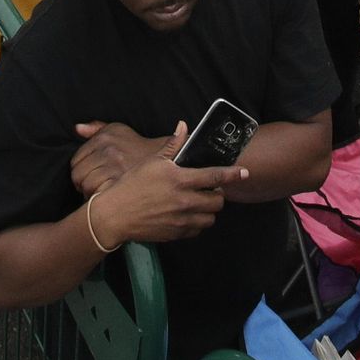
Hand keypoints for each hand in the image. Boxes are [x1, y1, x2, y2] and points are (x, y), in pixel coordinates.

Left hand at [70, 121, 159, 196]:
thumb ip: (97, 129)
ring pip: (87, 187)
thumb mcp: (119, 131)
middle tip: (94, 186)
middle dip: (83, 183)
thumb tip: (78, 128)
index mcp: (105, 137)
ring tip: (102, 192)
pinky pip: (98, 196)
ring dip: (90, 193)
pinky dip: (100, 200)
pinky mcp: (121, 184)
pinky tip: (108, 198)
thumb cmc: (138, 147)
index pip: (75, 162)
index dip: (81, 171)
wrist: (166, 160)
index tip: (90, 175)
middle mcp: (109, 150)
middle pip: (78, 176)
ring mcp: (115, 167)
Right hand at [93, 130, 246, 246]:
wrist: (114, 215)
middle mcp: (185, 201)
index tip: (245, 173)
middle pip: (217, 201)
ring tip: (199, 202)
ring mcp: (181, 219)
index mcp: (180, 179)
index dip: (233, 174)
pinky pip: (197, 230)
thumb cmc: (131, 185)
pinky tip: (188, 214)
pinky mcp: (176, 234)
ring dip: (208, 210)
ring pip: (210, 218)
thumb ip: (172, 145)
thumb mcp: (152, 161)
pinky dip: (197, 223)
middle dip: (217, 194)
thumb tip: (183, 126)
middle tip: (209, 189)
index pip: (215, 176)